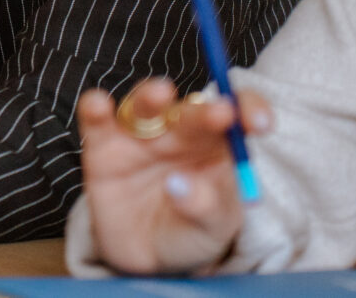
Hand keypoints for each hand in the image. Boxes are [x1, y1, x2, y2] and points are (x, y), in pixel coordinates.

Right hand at [76, 78, 272, 275]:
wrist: (147, 261)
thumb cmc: (190, 233)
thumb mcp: (212, 229)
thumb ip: (205, 207)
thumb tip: (182, 186)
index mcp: (217, 144)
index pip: (238, 113)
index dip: (250, 109)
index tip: (260, 124)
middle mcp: (179, 131)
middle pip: (192, 110)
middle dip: (205, 111)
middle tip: (220, 115)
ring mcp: (140, 136)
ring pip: (144, 104)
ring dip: (151, 95)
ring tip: (161, 94)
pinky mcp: (103, 146)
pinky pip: (97, 121)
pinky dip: (95, 108)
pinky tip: (98, 105)